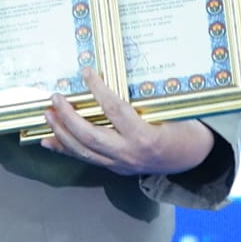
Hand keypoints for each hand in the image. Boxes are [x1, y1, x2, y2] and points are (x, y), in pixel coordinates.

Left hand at [37, 67, 212, 175]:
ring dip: (62, 133)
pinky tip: (47, 141)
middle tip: (55, 98)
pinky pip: (86, 159)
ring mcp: (120, 165)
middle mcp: (129, 154)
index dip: (98, 90)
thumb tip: (116, 73)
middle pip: (90, 137)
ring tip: (47, 115)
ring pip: (84, 152)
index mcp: (145, 136)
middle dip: (68, 118)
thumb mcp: (170, 111)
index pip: (115, 110)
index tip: (85, 72)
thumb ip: (143, 99)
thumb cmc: (183, 129)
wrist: (192, 159)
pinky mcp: (115, 169)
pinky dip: (65, 149)